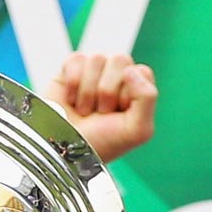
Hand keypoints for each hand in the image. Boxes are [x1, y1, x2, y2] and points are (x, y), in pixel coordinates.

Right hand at [44, 52, 158, 163]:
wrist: (64, 152)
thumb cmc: (102, 143)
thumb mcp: (137, 130)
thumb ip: (148, 98)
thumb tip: (131, 69)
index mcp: (137, 87)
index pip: (141, 72)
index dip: (128, 94)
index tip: (118, 114)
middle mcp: (117, 74)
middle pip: (120, 60)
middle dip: (107, 93)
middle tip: (100, 114)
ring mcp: (94, 69)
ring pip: (97, 60)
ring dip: (87, 93)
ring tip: (84, 110)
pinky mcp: (71, 67)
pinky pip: (76, 60)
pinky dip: (72, 84)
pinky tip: (70, 100)